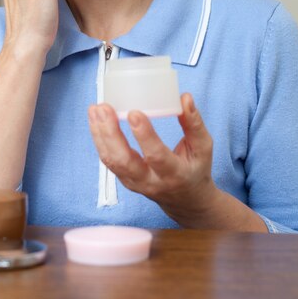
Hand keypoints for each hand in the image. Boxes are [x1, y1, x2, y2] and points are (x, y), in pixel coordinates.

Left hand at [88, 93, 218, 226]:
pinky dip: (99, 139)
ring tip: (95, 109)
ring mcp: (134, 183)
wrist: (187, 201)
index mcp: (174, 174)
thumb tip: (185, 97)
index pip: (156, 157)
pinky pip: (108, 160)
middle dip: (111, 133)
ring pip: (111, 161)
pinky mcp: (125, 179)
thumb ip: (194, 123)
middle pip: (124, 161)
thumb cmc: (196, 169)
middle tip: (104, 108)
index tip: (133, 113)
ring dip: (100, 134)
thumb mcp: (203, 148)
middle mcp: (151, 182)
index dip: (144, 136)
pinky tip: (95, 119)